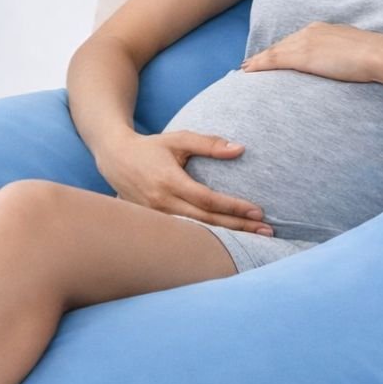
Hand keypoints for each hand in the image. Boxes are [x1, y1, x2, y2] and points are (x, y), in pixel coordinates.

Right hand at [95, 130, 273, 234]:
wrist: (115, 160)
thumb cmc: (151, 147)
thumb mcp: (179, 140)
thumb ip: (209, 144)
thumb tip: (240, 149)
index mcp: (169, 182)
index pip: (208, 200)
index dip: (234, 207)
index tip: (258, 211)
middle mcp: (162, 203)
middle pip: (207, 221)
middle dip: (239, 227)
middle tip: (267, 231)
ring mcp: (157, 217)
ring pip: (196, 232)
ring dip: (227, 237)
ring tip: (254, 240)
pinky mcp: (155, 225)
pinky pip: (186, 235)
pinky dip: (207, 239)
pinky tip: (227, 243)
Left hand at [241, 21, 382, 82]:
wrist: (378, 54)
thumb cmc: (374, 56)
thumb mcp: (355, 52)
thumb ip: (343, 56)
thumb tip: (343, 66)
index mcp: (321, 29)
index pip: (294, 40)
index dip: (279, 49)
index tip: (269, 56)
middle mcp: (310, 32)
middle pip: (280, 45)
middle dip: (264, 55)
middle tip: (248, 64)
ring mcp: (305, 42)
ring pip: (273, 52)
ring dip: (257, 61)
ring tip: (244, 70)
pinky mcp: (303, 56)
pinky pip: (274, 60)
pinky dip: (259, 65)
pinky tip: (248, 71)